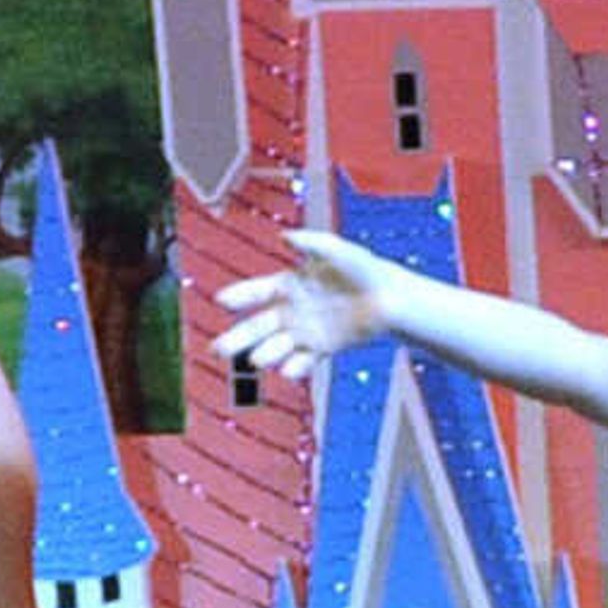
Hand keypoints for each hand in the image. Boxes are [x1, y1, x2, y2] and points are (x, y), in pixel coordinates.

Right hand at [212, 231, 402, 383]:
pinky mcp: (323, 348)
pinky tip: (288, 370)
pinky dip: (296, 367)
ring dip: (265, 354)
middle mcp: (290, 311)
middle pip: (256, 327)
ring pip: (276, 347)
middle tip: (217, 349)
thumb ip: (310, 243)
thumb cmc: (362, 268)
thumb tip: (284, 236)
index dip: (238, 296)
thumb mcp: (336, 250)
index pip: (256, 292)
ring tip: (256, 360)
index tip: (221, 301)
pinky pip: (305, 360)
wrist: (390, 296)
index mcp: (287, 285)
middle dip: (237, 338)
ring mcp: (304, 332)